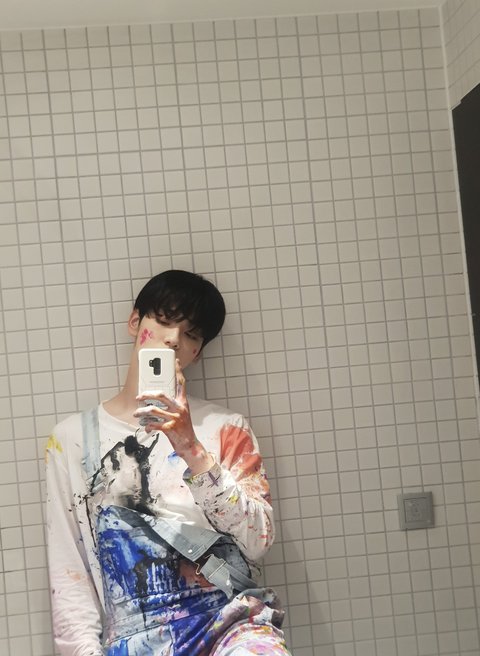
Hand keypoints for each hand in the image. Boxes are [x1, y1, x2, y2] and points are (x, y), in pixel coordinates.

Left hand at [134, 359, 213, 474]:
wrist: (190, 445)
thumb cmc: (183, 429)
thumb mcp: (181, 414)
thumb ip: (171, 406)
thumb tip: (155, 401)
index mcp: (183, 403)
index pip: (181, 383)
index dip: (178, 371)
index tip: (174, 361)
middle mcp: (180, 408)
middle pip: (161, 395)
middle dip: (147, 395)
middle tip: (139, 397)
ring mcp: (175, 418)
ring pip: (153, 410)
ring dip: (142, 412)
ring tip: (137, 414)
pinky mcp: (170, 428)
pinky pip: (154, 424)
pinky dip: (147, 426)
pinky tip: (146, 427)